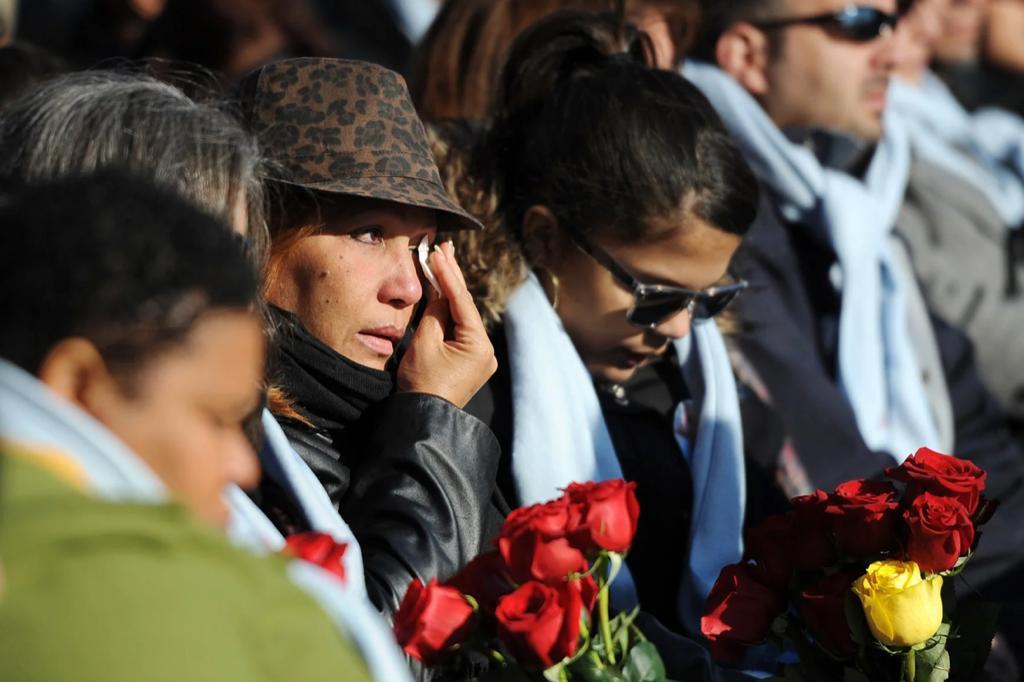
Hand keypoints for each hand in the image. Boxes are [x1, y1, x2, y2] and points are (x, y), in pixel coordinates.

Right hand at [397, 240, 496, 407]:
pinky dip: (450, 311)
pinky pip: (460, 329)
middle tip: (446, 247)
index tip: (438, 252)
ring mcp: (479, 356)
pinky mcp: (469, 361)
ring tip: (443, 260)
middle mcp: (485, 350)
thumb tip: (439, 293)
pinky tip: (443, 290)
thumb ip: (434, 313)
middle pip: (466, 306)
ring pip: (463, 316)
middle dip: (453, 277)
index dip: (448, 275)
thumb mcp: (424, 343)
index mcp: (479, 345)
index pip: (462, 301)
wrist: (422, 418)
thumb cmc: (421, 384)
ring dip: (451, 291)